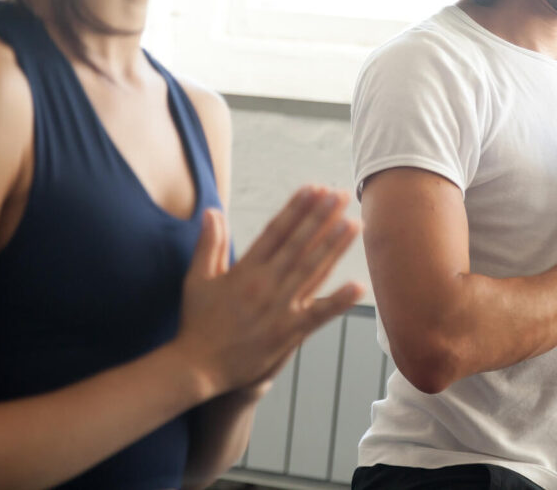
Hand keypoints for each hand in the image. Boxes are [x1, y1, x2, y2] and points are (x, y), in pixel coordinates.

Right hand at [172, 186, 362, 397]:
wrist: (197, 368)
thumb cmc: (198, 322)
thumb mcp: (197, 279)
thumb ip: (209, 243)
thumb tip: (213, 210)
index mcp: (244, 270)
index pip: (276, 231)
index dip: (296, 209)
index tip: (313, 189)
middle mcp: (264, 285)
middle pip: (298, 244)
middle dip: (321, 218)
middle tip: (340, 195)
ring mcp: (278, 309)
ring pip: (311, 271)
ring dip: (334, 246)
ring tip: (354, 224)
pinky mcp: (287, 333)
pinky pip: (318, 315)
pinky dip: (339, 301)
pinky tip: (359, 286)